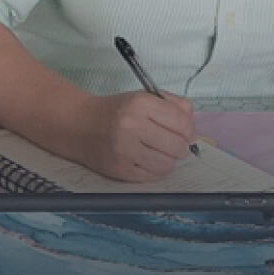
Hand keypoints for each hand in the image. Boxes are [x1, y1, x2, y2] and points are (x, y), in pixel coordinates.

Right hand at [68, 91, 196, 181]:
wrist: (80, 125)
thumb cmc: (118, 111)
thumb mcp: (145, 97)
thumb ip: (174, 106)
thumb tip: (193, 129)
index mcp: (141, 104)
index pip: (182, 122)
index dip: (189, 130)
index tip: (185, 132)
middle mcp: (132, 126)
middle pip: (177, 146)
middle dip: (181, 147)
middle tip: (174, 144)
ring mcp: (124, 150)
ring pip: (167, 164)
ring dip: (170, 160)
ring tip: (162, 153)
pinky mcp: (119, 170)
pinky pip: (152, 176)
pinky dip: (156, 170)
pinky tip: (150, 160)